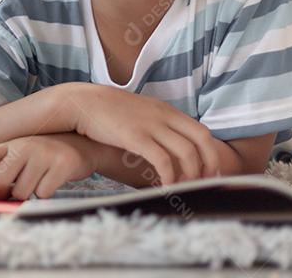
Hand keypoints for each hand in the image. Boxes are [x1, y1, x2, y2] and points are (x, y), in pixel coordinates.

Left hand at [0, 134, 96, 200]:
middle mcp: (24, 145)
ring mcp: (43, 154)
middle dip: (0, 195)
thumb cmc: (45, 157)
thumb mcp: (21, 158)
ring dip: (25, 197)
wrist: (83, 147)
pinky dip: (44, 197)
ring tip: (35, 186)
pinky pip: (43, 193)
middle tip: (10, 195)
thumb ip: (0, 170)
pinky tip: (50, 185)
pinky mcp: (61, 164)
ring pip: (20, 192)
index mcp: (10, 144)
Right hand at [56, 83, 219, 185]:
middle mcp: (163, 115)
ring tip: (184, 187)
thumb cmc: (107, 112)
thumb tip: (167, 146)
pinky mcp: (135, 136)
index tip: (208, 172)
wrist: (81, 102)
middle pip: (201, 139)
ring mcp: (150, 125)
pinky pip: (162, 160)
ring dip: (191, 173)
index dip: (210, 153)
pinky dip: (169, 176)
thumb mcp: (139, 112)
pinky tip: (165, 186)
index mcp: (166, 110)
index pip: (201, 131)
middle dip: (209, 164)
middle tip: (205, 183)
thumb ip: (156, 124)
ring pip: (186, 151)